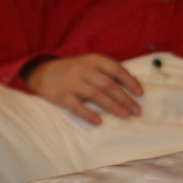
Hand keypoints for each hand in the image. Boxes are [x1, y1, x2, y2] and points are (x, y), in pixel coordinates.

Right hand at [24, 54, 143, 124]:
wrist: (42, 72)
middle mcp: (83, 70)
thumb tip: (131, 86)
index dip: (130, 81)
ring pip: (96, 95)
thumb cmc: (73, 70)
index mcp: (93, 60)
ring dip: (113, 106)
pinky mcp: (61, 96)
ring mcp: (71, 83)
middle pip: (108, 84)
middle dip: (125, 98)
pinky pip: (77, 107)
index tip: (140, 93)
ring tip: (125, 115)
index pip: (116, 69)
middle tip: (136, 110)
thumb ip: (106, 72)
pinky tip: (99, 122)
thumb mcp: (89, 64)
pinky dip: (89, 114)